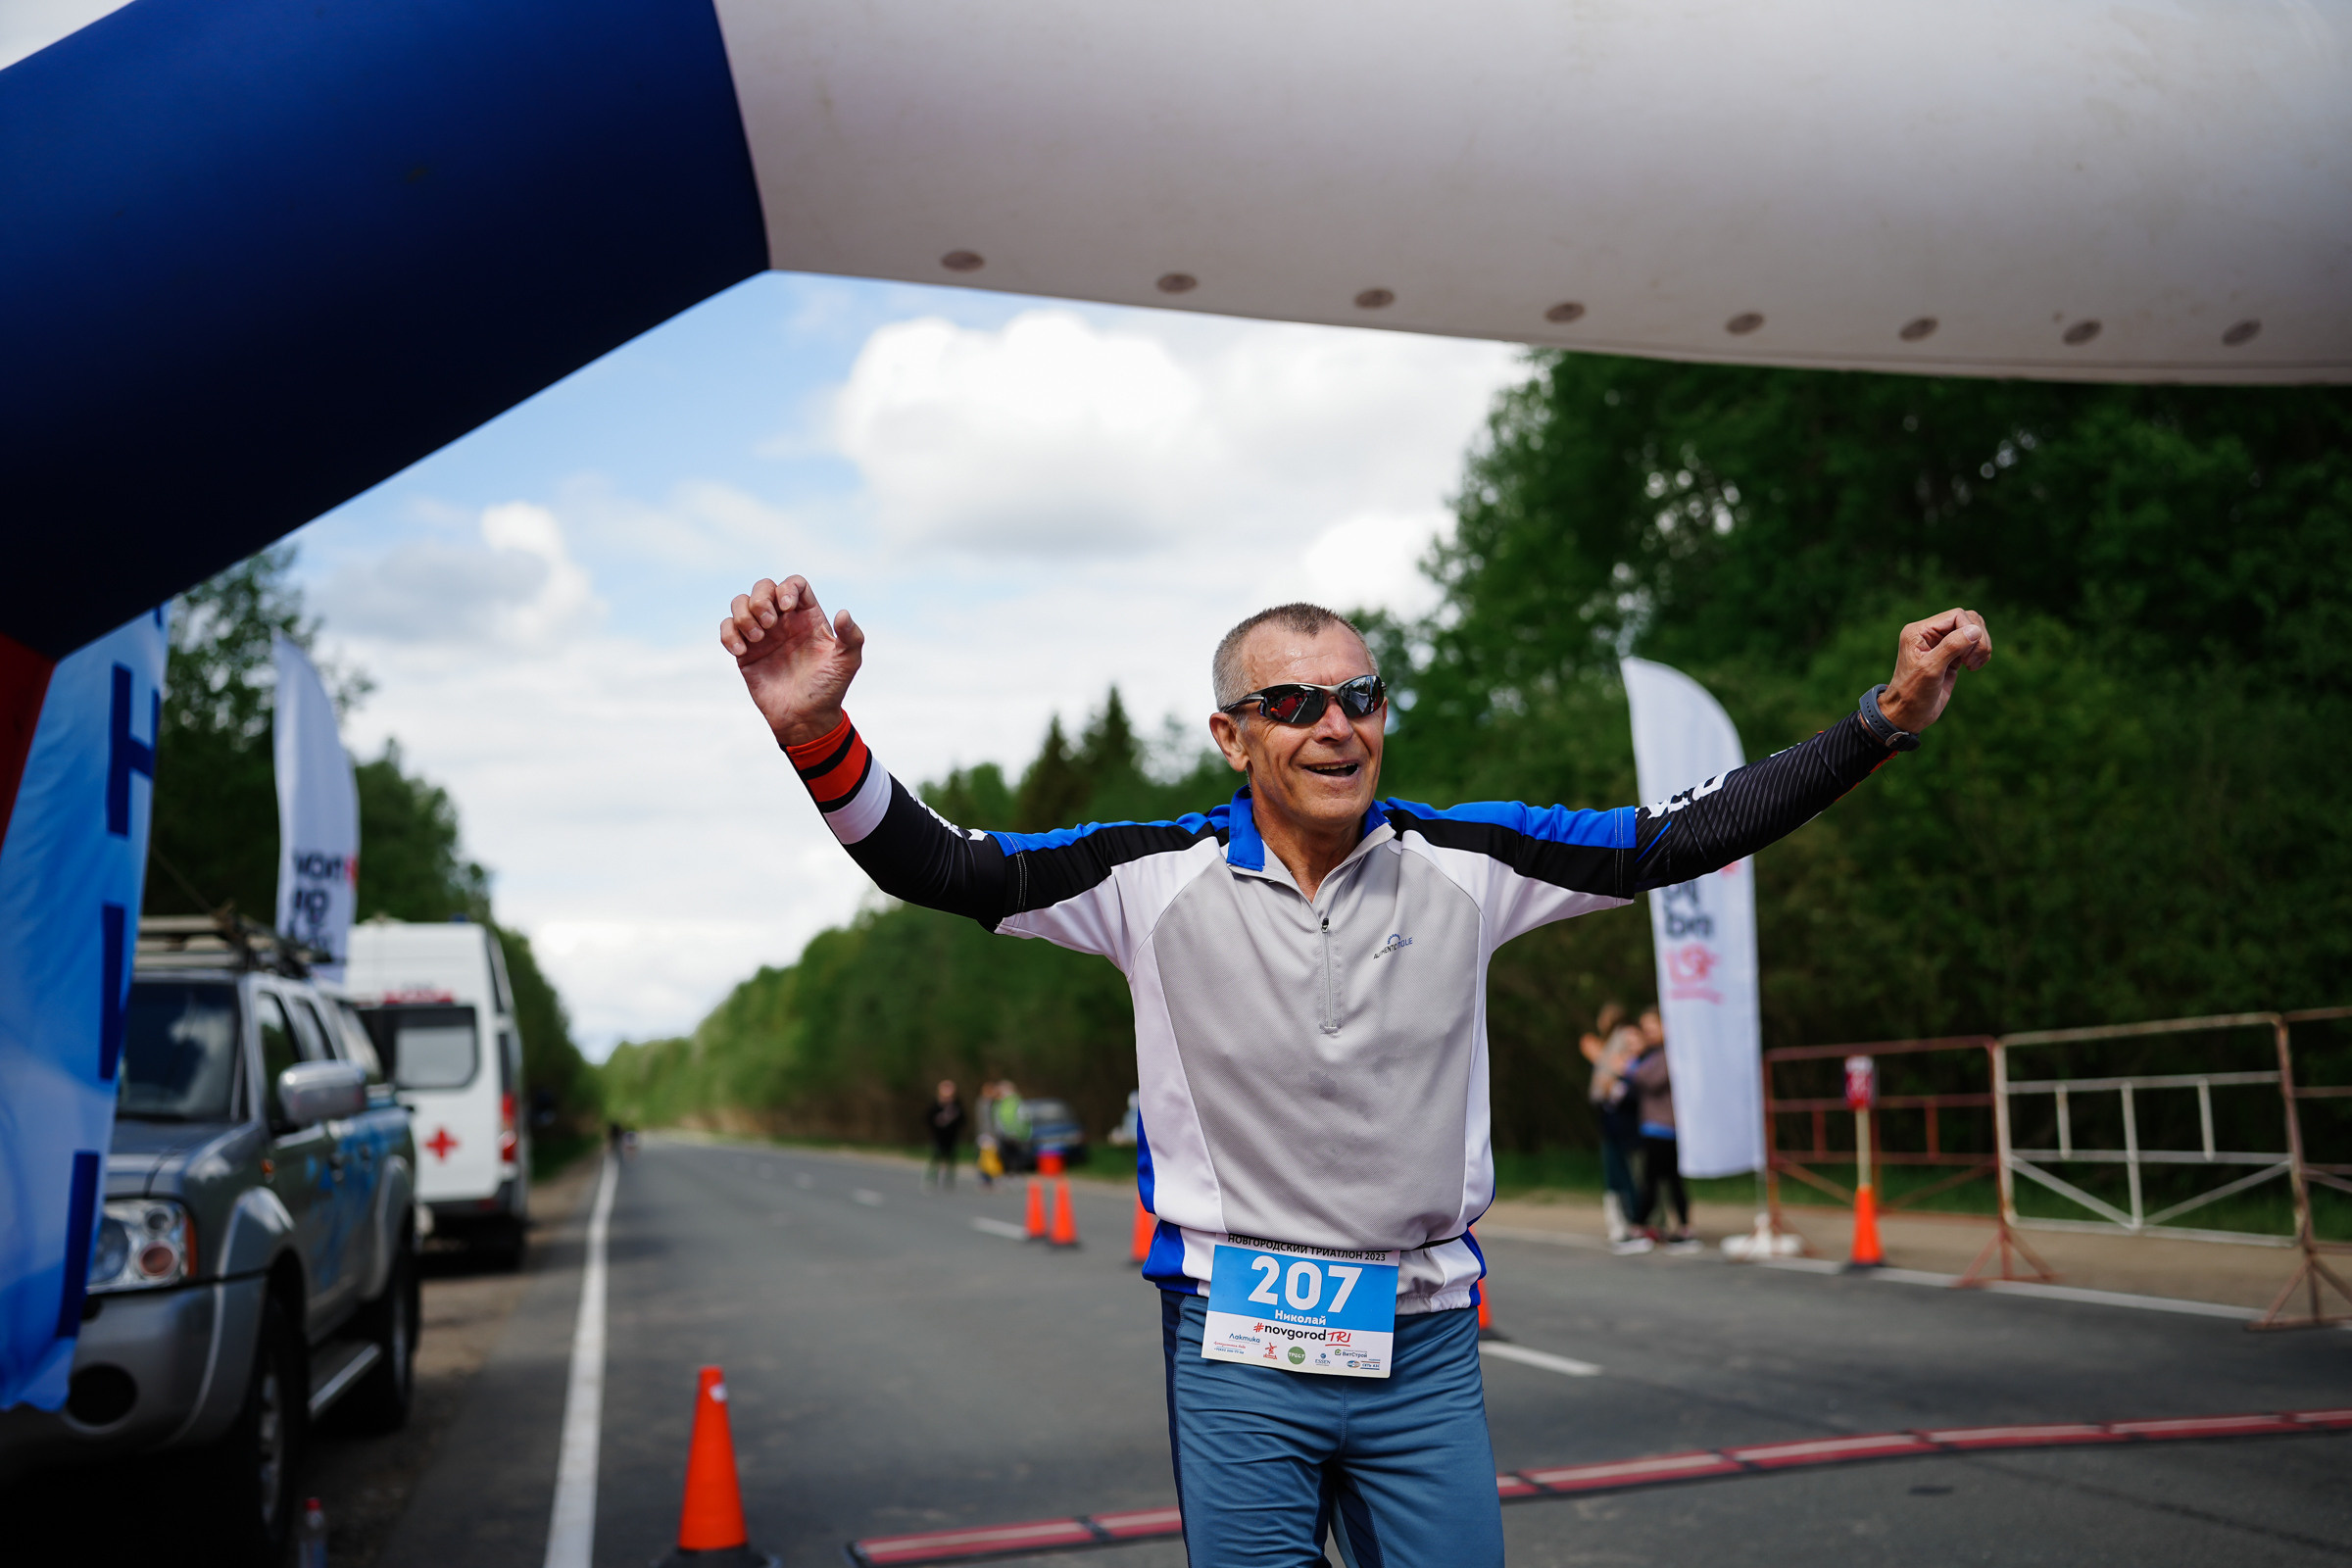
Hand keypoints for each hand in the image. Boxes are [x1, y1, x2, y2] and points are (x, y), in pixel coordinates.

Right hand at [720, 576, 864, 746]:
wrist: (805, 719)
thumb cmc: (828, 690)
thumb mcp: (847, 663)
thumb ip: (852, 637)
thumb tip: (843, 613)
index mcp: (808, 618)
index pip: (795, 584)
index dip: (788, 588)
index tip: (787, 608)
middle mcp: (784, 622)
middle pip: (764, 587)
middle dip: (761, 599)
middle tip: (770, 624)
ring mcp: (762, 635)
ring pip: (741, 603)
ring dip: (744, 614)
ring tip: (757, 638)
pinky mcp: (745, 652)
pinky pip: (727, 629)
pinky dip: (728, 634)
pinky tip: (740, 651)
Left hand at [1878, 608, 1990, 733]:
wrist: (1908, 715)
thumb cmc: (1913, 693)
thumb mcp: (1930, 669)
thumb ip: (1951, 647)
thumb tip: (1975, 629)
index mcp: (1919, 631)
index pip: (1956, 616)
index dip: (1969, 631)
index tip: (1966, 657)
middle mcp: (1930, 634)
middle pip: (1968, 620)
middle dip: (1978, 638)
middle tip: (1971, 662)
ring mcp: (1941, 644)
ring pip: (1973, 630)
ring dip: (1981, 646)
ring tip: (1973, 665)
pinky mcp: (1952, 656)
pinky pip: (1973, 644)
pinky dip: (1980, 653)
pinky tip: (1974, 667)